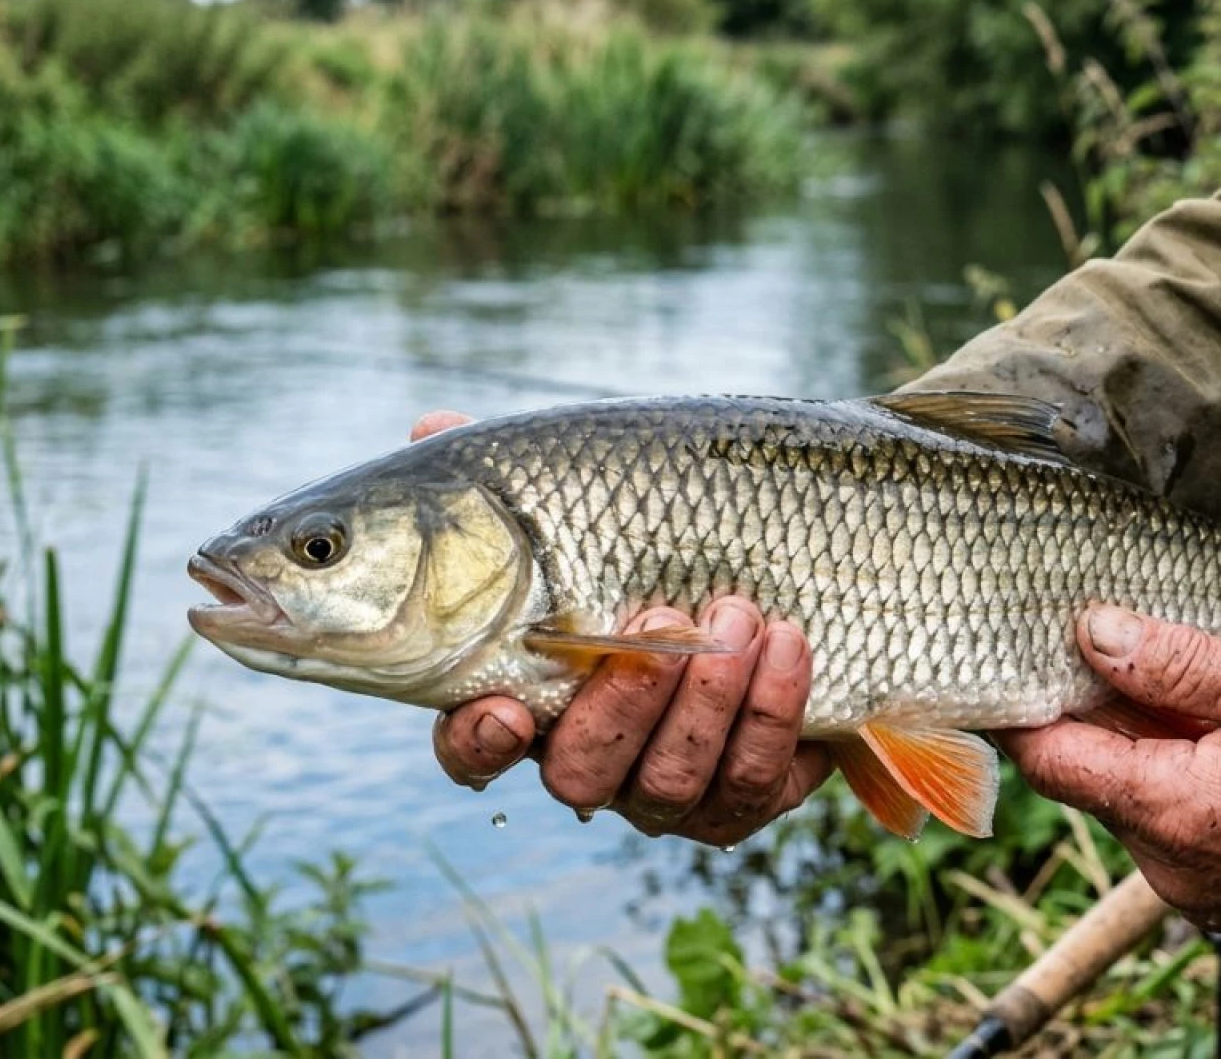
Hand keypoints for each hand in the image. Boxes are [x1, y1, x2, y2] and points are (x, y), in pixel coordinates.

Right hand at [413, 411, 833, 846]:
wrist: (782, 570)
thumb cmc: (657, 543)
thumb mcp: (586, 499)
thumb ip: (508, 480)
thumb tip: (432, 424)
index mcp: (529, 698)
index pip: (473, 750)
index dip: (479, 743)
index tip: (505, 710)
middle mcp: (591, 759)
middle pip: (582, 774)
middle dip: (624, 702)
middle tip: (660, 619)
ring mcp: (665, 789)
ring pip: (669, 784)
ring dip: (707, 701)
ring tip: (737, 615)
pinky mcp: (744, 796)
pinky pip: (752, 784)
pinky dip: (772, 712)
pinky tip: (787, 642)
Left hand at [1000, 606, 1220, 944]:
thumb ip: (1179, 664)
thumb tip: (1092, 631)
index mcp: (1172, 813)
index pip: (1046, 755)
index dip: (1025, 693)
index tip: (1028, 639)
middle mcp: (1168, 867)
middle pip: (1086, 772)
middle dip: (1098, 707)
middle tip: (1127, 637)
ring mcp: (1194, 886)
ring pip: (1130, 793)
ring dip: (1148, 738)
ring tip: (1203, 685)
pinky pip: (1173, 820)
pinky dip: (1182, 772)